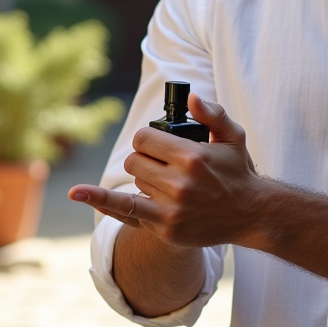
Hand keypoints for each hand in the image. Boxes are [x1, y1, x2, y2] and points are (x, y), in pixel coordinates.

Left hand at [69, 95, 262, 246]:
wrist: (250, 214)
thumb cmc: (239, 172)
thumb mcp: (233, 136)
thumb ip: (212, 114)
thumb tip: (191, 97)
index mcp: (193, 157)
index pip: (145, 138)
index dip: (149, 139)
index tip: (158, 144)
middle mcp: (179, 183)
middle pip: (135, 160)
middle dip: (147, 158)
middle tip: (166, 164)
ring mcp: (170, 209)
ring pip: (134, 182)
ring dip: (146, 179)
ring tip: (172, 184)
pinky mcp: (164, 228)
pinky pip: (124, 210)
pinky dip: (98, 200)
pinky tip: (77, 193)